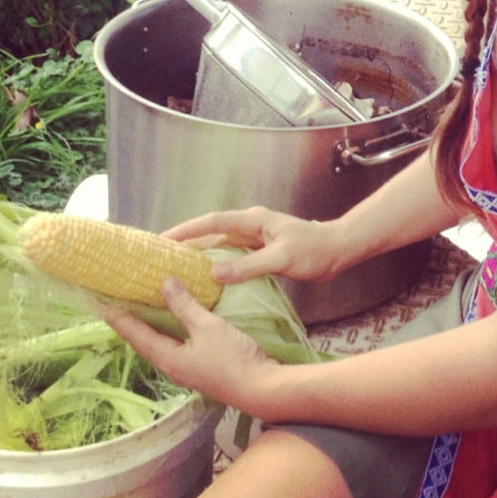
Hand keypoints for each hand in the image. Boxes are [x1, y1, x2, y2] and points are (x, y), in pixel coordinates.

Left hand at [105, 277, 280, 409]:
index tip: (102, 302)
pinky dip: (170, 327)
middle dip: (132, 321)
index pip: (135, 335)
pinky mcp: (200, 365)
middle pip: (145, 340)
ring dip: (151, 324)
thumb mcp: (208, 327)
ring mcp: (187, 367)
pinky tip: (177, 317)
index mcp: (168, 357)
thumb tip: (164, 283)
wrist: (261, 387)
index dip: (119, 318)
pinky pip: (177, 343)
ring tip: (145, 304)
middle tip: (120, 299)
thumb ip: (185, 306)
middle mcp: (172, 365)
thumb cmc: (232, 358)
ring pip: (161, 342)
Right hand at [166, 206, 340, 284]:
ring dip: (198, 253)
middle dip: (186, 240)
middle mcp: (250, 226)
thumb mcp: (281, 259)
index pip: (212, 222)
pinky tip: (204, 277)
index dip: (187, 230)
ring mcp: (254, 238)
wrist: (337, 251)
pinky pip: (230, 255)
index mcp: (252, 220)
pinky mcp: (259, 251)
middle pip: (210, 232)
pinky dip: (214, 263)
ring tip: (174, 266)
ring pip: (219, 244)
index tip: (163, 239)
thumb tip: (213, 274)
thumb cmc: (314, 251)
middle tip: (159, 254)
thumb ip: (248, 266)